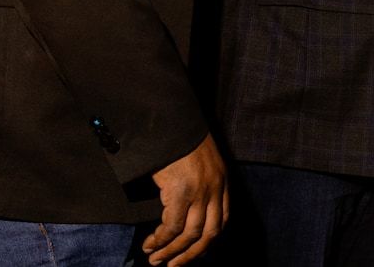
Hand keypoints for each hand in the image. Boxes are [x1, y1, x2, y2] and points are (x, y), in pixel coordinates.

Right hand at [143, 134, 227, 265]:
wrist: (172, 122)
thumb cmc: (181, 139)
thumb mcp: (200, 161)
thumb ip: (201, 183)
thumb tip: (188, 208)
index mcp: (222, 181)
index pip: (223, 219)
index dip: (208, 240)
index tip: (195, 252)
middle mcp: (215, 188)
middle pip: (209, 233)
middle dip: (191, 254)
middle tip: (174, 265)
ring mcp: (200, 191)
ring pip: (190, 234)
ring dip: (171, 251)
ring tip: (156, 259)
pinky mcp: (181, 192)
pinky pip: (172, 226)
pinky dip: (161, 239)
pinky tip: (150, 244)